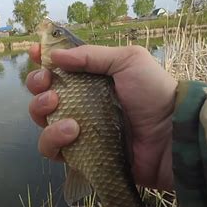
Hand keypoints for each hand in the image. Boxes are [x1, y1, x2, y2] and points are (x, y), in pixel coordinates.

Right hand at [26, 44, 176, 189]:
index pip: (59, 68)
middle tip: (47, 84)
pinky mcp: (78, 154)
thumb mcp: (128, 60)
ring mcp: (77, 130)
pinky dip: (54, 139)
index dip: (43, 60)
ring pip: (42, 121)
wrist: (171, 134)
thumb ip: (91, 55)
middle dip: (37, 84)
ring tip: (58, 107)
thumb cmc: (153, 93)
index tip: (35, 52)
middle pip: (42, 93)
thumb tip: (55, 55)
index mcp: (89, 79)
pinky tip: (73, 132)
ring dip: (41, 111)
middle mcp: (79, 103)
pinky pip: (52, 149)